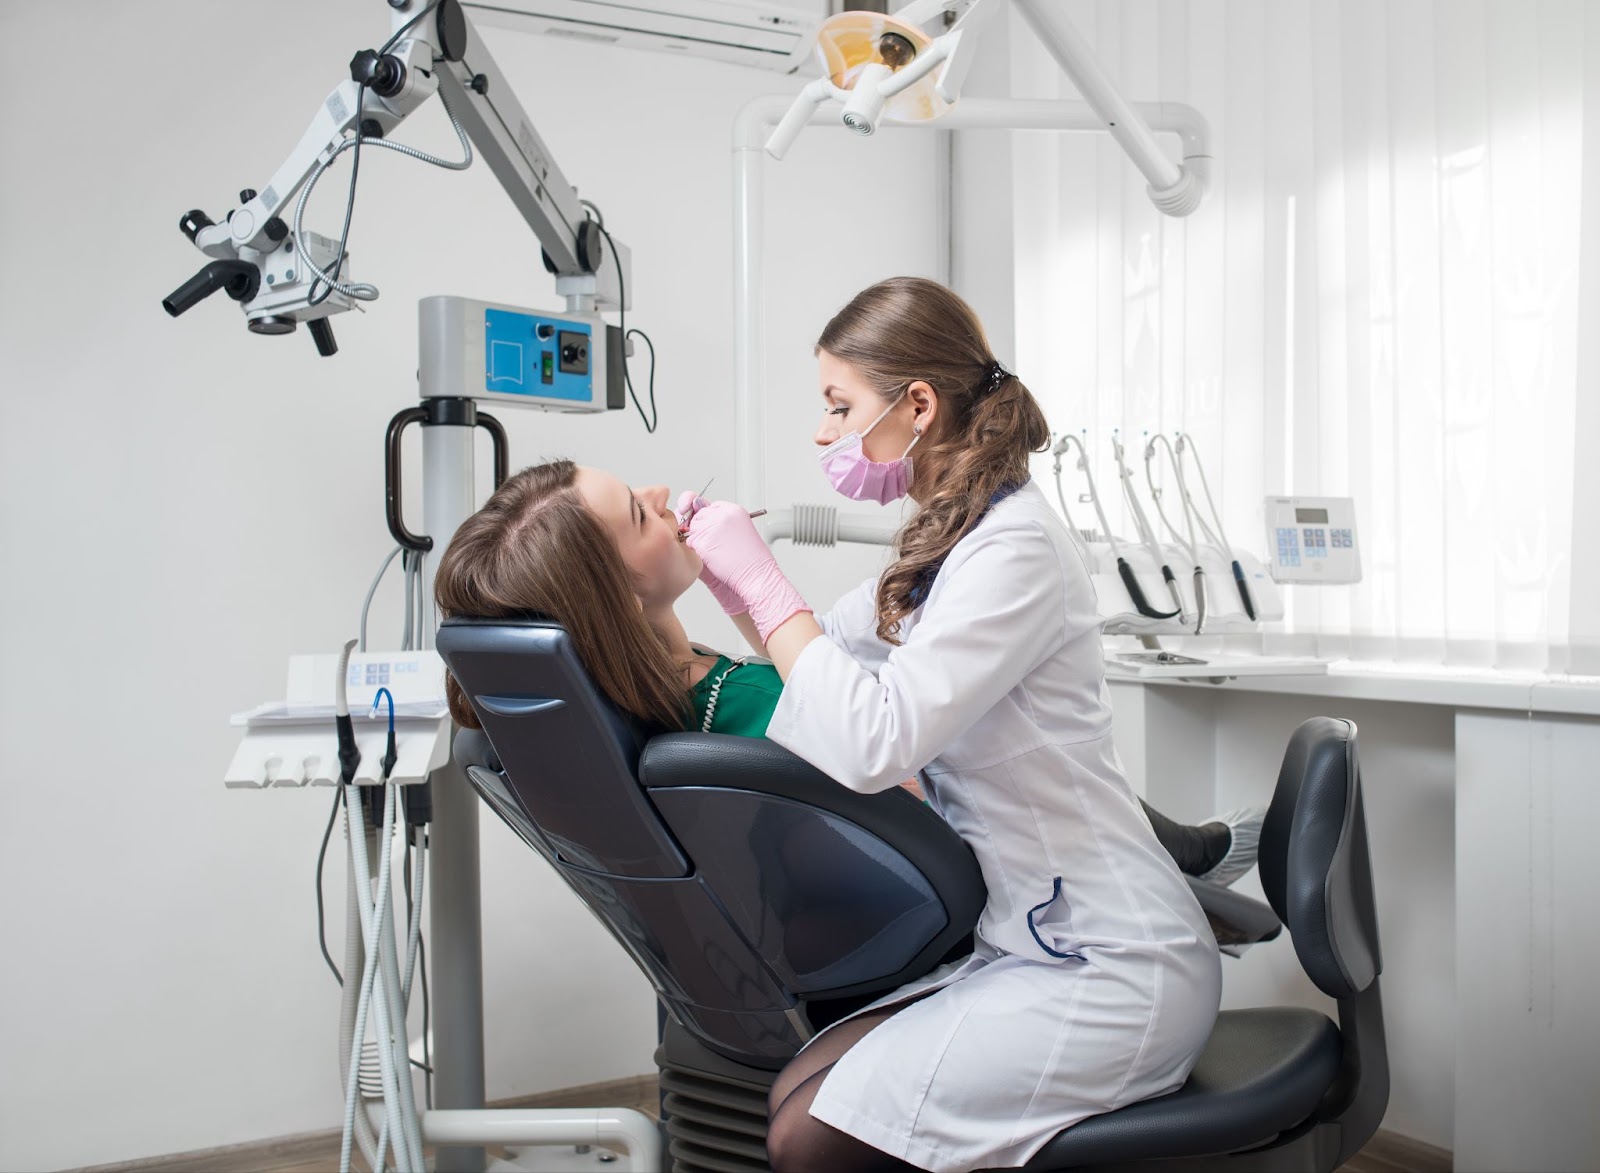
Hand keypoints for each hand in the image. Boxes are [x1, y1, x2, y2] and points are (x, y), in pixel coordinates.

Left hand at [677, 491, 745, 614]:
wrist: (756, 576)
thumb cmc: (751, 560)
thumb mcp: (740, 531)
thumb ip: (721, 522)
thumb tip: (699, 518)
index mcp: (734, 510)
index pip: (710, 506)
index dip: (707, 518)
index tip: (709, 527)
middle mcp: (722, 515)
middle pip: (698, 515)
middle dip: (701, 528)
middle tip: (714, 543)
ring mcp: (711, 527)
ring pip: (692, 528)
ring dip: (698, 540)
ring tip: (716, 551)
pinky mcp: (702, 541)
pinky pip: (690, 542)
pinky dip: (697, 551)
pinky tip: (712, 558)